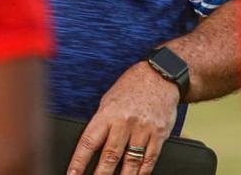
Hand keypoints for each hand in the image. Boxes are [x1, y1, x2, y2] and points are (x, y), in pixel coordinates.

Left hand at [66, 60, 179, 174]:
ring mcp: (143, 129)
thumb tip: (91, 145)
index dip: (79, 162)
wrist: (161, 75)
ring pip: (131, 162)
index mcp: (108, 113)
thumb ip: (101, 122)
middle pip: (110, 156)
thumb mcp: (109, 99)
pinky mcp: (159, 134)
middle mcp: (125, 122)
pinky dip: (142, 173)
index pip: (89, 142)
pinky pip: (149, 159)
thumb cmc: (133, 86)